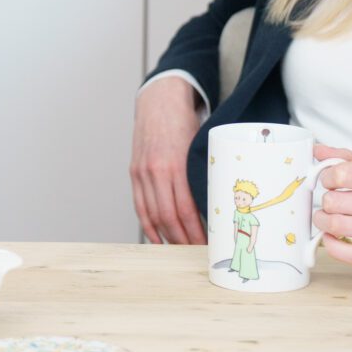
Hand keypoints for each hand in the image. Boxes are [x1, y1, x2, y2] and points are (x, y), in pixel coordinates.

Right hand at [132, 77, 206, 245]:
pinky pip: (140, 206)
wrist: (159, 99)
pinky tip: (158, 238)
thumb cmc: (184, 120)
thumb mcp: (199, 144)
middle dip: (183, 239)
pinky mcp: (135, 172)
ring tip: (181, 249)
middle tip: (197, 253)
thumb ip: (202, 171)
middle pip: (168, 217)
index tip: (208, 244)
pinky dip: (148, 226)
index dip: (196, 231)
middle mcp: (155, 171)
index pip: (186, 209)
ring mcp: (142, 172)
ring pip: (153, 215)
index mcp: (175, 164)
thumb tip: (217, 202)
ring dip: (167, 236)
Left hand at [309, 143, 351, 276]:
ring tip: (325, 219)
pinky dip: (332, 246)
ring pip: (338, 226)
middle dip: (324, 202)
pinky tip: (332, 238)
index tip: (327, 181)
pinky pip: (350, 254)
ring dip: (323, 222)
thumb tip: (319, 152)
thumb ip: (350, 160)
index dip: (326, 177)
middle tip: (327, 203)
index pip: (343, 173)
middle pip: (336, 201)